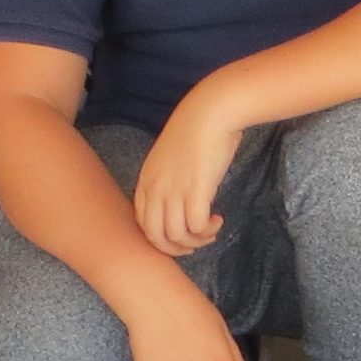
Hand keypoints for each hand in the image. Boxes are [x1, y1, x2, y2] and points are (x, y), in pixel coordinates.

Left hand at [131, 93, 244, 259]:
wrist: (210, 112)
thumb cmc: (194, 130)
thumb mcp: (168, 158)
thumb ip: (166, 180)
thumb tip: (178, 201)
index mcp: (146, 181)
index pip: (142, 224)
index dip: (161, 238)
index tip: (179, 236)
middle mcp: (156, 189)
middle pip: (156, 237)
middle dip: (176, 248)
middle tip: (195, 244)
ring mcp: (174, 191)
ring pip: (177, 236)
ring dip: (196, 240)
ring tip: (210, 231)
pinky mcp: (196, 191)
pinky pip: (197, 227)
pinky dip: (207, 231)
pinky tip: (218, 221)